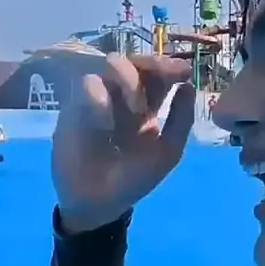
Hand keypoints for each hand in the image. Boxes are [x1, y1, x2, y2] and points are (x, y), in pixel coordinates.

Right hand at [31, 42, 194, 232]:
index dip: (171, 68)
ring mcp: (100, 98)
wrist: (99, 202)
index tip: (184, 71)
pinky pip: (87, 85)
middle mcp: (124, 96)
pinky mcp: (75, 105)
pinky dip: (99, 99)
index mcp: (148, 106)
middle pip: (137, 63)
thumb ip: (180, 121)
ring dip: (129, 79)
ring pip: (112, 65)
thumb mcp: (167, 153)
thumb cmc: (134, 178)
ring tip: (137, 108)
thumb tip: (189, 87)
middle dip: (153, 63)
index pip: (159, 77)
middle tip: (165, 72)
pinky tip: (106, 124)